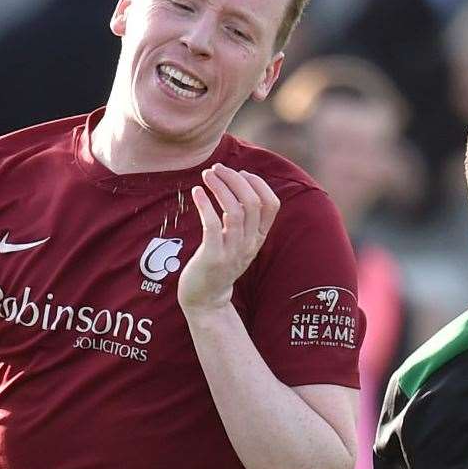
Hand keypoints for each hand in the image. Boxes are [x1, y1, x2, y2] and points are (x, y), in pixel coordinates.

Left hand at [178, 164, 279, 313]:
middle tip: (217, 168)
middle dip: (235, 179)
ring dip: (220, 187)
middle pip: (252, 202)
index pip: (271, 204)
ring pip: (234, 211)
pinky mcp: (213, 258)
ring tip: (207, 175)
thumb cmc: (219, 263)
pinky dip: (205, 204)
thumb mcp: (238, 241)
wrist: (206, 300)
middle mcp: (249, 244)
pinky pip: (212, 226)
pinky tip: (196, 192)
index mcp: (258, 238)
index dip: (258, 183)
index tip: (240, 172)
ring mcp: (232, 252)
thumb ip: (243, 218)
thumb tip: (238, 182)